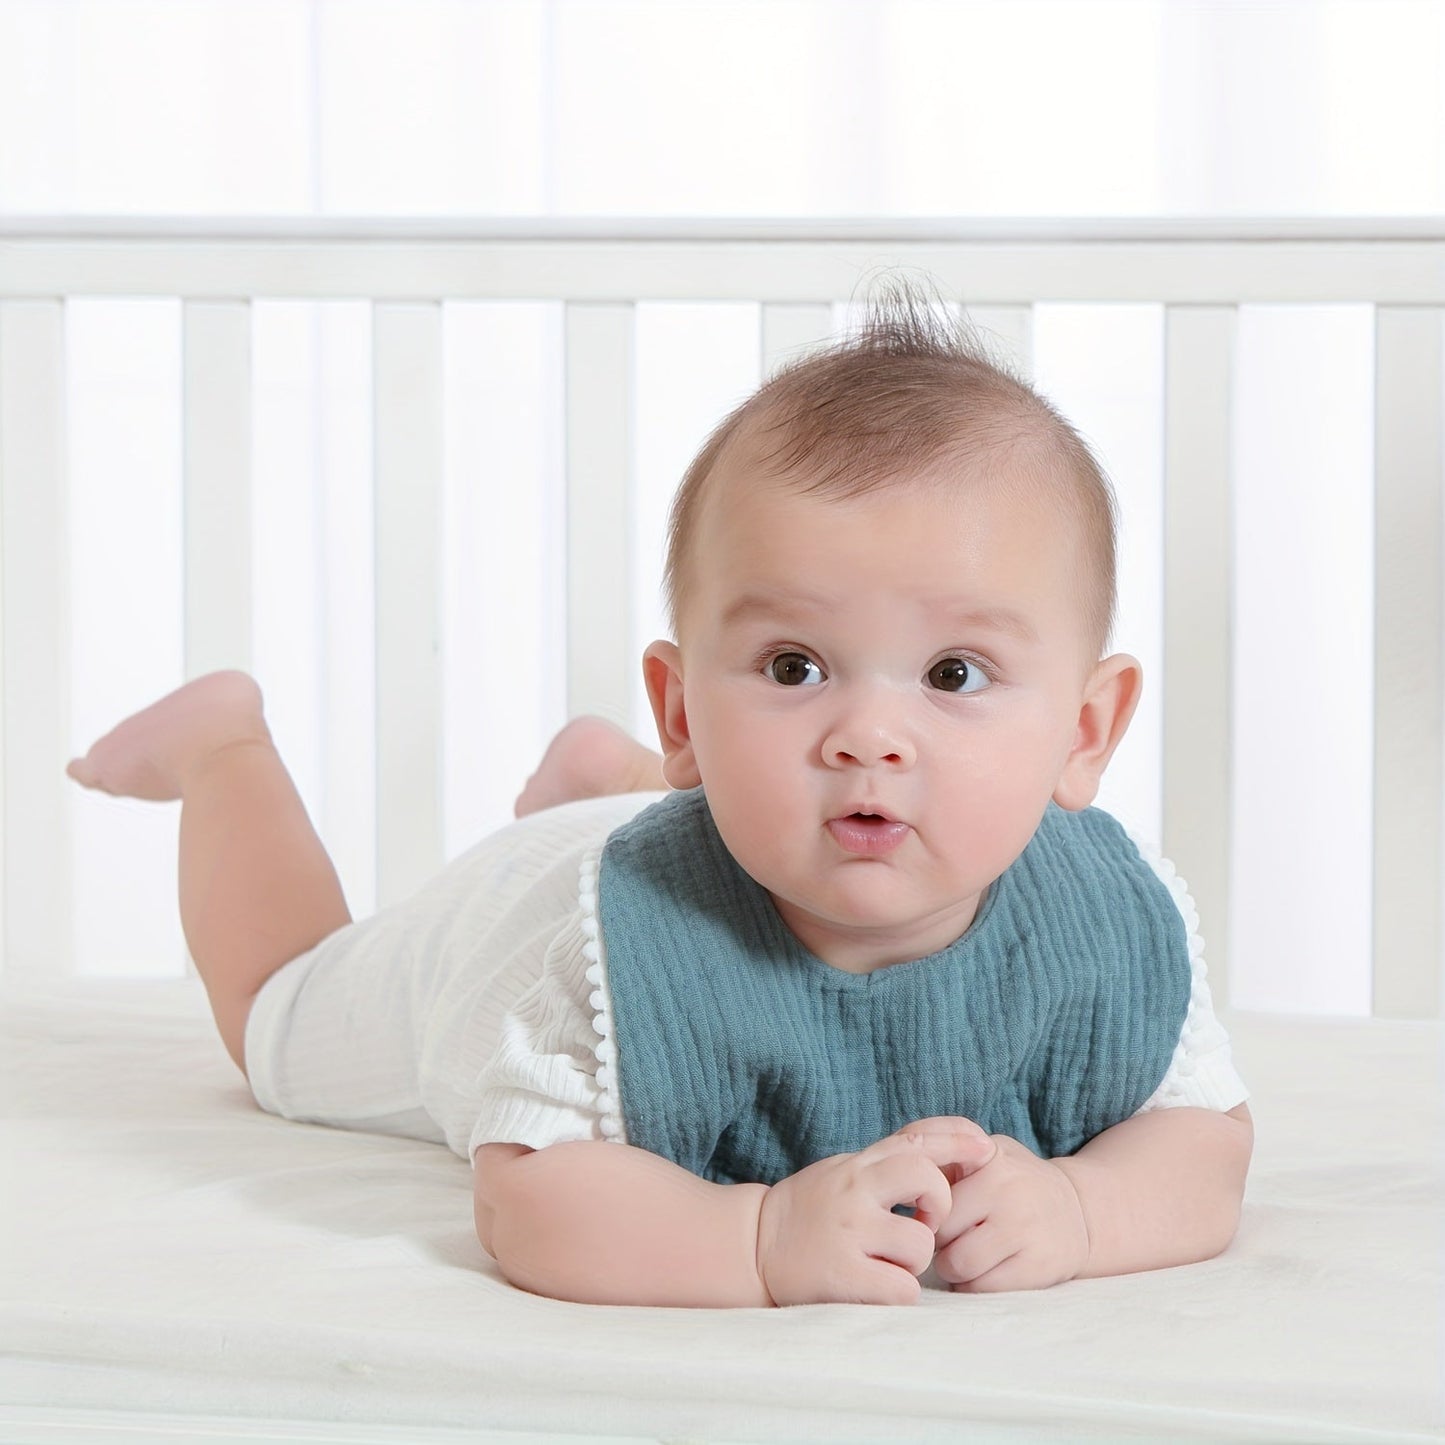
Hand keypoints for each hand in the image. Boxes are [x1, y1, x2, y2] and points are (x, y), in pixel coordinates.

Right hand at [756, 1119, 993, 1305]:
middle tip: (922, 1224)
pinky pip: (903, 1288)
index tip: (985, 1149)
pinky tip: (876, 1285)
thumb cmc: (811, 1209)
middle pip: (929, 1182)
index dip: (958, 1139)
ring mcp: (849, 1231)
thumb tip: (951, 1146)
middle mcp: (855, 1189)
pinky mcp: (844, 1274)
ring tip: (885, 1262)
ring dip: (913, 1262)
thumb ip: (889, 1160)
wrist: (753, 1245)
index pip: (917, 1138)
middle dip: (939, 1207)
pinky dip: (898, 1292)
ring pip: (920, 1246)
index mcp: (858, 1163)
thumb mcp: (847, 1170)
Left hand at [932, 1134, 1089, 1291]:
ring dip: (951, 1268)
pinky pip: (981, 1288)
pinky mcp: (1038, 1266)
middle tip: (949, 1240)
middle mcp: (1008, 1189)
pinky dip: (972, 1286)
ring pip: (956, 1263)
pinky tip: (983, 1272)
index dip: (924, 1207)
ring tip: (964, 1257)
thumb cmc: (1013, 1181)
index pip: (930, 1189)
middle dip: (936, 1241)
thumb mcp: (982, 1153)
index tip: (929, 1213)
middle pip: (940, 1231)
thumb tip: (897, 1182)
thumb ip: (940, 1155)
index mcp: (988, 1157)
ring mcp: (1025, 1229)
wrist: (1081, 1212)